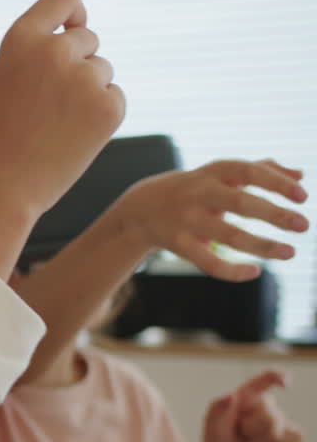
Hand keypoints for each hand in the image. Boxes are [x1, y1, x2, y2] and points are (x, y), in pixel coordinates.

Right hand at [0, 0, 125, 217]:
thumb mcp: (3, 82)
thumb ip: (39, 54)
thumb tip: (83, 35)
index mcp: (20, 38)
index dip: (73, 13)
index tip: (71, 31)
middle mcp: (53, 50)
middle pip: (87, 39)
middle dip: (77, 64)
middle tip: (50, 104)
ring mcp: (83, 77)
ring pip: (102, 71)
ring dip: (87, 92)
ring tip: (55, 126)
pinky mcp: (109, 106)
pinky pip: (115, 98)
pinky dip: (99, 116)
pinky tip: (72, 139)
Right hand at [114, 159, 308, 280]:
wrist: (141, 208)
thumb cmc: (194, 188)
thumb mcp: (220, 173)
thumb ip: (261, 169)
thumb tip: (301, 176)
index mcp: (214, 172)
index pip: (249, 171)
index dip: (276, 183)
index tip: (303, 196)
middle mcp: (199, 193)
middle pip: (239, 202)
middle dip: (273, 214)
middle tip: (304, 225)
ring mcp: (187, 220)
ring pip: (228, 236)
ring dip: (262, 246)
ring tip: (290, 253)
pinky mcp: (178, 244)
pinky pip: (207, 262)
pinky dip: (232, 271)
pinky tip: (255, 272)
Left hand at [201, 370, 303, 441]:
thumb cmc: (217, 437)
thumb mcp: (212, 421)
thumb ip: (218, 407)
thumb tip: (232, 395)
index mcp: (247, 395)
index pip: (266, 379)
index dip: (278, 377)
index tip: (285, 382)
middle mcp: (266, 404)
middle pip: (269, 413)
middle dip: (251, 427)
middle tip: (239, 432)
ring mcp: (280, 419)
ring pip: (278, 428)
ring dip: (259, 440)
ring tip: (248, 441)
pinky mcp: (290, 436)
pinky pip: (294, 437)